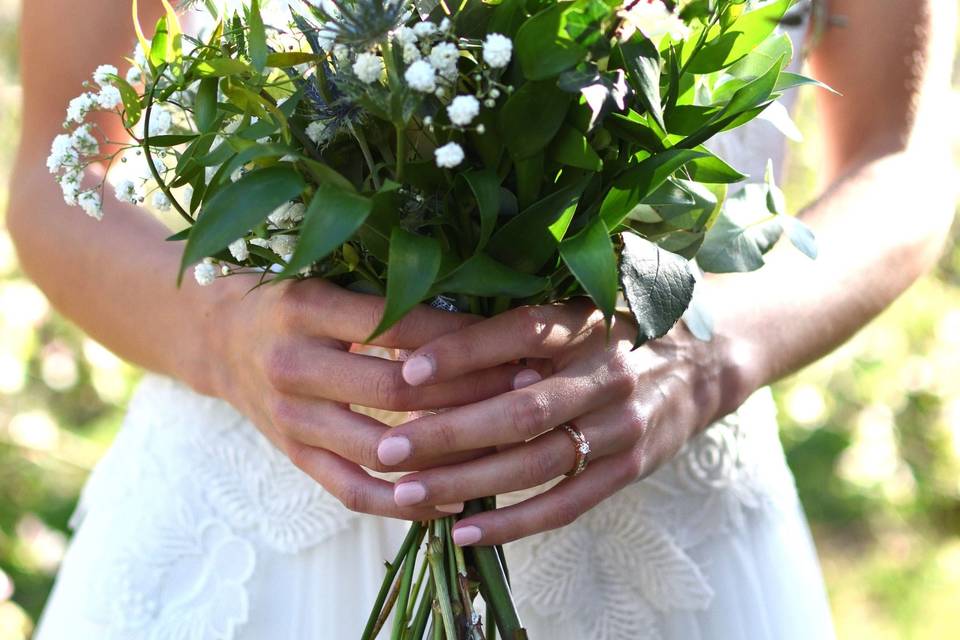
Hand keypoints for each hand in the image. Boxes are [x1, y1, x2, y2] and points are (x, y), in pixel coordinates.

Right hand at [209, 276, 522, 519]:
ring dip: (448, 453)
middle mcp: (292, 365)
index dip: (461, 337)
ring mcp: (289, 419)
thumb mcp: (326, 277)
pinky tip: (453, 502)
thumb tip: (481, 301)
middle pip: (395, 389)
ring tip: (505, 446)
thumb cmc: (288, 298)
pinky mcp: (293, 456)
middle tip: (526, 388)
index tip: (517, 339)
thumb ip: (385, 291)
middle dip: (470, 391)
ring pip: (381, 449)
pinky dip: (405, 504)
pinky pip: (352, 491)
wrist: (215, 337)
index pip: (398, 325)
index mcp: (305, 308)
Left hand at [375, 300, 746, 543]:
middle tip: (388, 447)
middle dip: (448, 432)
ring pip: (536, 463)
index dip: (464, 352)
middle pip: (521, 409)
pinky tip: (462, 530)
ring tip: (406, 493)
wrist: (708, 358)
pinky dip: (513, 522)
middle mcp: (608, 374)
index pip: (522, 332)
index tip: (406, 370)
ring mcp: (623, 426)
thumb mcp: (582, 304)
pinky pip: (565, 504)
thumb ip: (519, 322)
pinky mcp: (630, 468)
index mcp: (590, 322)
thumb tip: (423, 336)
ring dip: (468, 481)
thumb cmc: (620, 326)